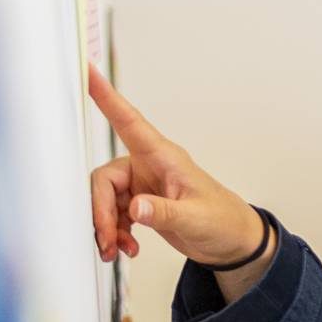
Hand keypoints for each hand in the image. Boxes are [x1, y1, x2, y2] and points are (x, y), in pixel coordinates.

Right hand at [85, 64, 263, 267]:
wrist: (233, 241)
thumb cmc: (223, 220)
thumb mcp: (195, 218)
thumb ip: (165, 213)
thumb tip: (135, 209)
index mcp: (163, 157)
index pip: (129, 121)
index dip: (106, 97)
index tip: (88, 72)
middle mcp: (148, 167)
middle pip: (104, 180)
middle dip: (100, 211)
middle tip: (107, 239)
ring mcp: (143, 185)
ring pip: (105, 199)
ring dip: (106, 226)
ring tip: (116, 249)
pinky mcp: (141, 204)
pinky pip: (114, 213)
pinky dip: (115, 232)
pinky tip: (127, 248)